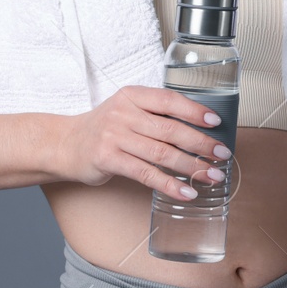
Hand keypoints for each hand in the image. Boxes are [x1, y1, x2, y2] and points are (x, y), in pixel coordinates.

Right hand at [51, 85, 232, 198]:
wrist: (64, 144)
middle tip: (222, 154)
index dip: (195, 111)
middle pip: (170, 129)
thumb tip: (199, 129)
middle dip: (201, 143)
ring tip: (212, 175)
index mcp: (132, 96)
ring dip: (191, 167)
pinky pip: (146, 174)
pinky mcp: (108, 159)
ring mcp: (114, 136)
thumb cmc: (104, 129)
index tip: (216, 122)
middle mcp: (123, 113)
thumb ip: (155, 115)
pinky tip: (187, 191)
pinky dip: (169, 184)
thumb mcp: (126, 110)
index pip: (169, 100)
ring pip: (162, 153)